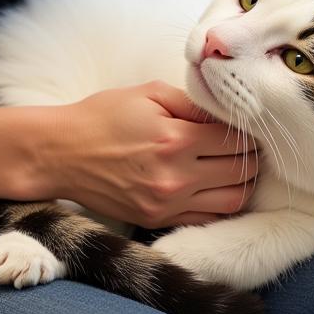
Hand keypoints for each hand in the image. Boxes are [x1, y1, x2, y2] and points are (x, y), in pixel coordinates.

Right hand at [49, 80, 258, 229]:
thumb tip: (226, 110)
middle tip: (253, 145)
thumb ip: (191, 101)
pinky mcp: (157, 220)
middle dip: (253, 156)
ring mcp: (167, 203)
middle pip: (241, 171)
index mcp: (175, 138)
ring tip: (241, 167)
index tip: (250, 124)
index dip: (247, 130)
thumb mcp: (148, 93)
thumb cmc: (102, 116)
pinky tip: (219, 188)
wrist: (60, 153)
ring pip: (233, 200)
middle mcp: (176, 176)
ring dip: (245, 184)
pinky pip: (207, 219)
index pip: (234, 138)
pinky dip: (222, 205)